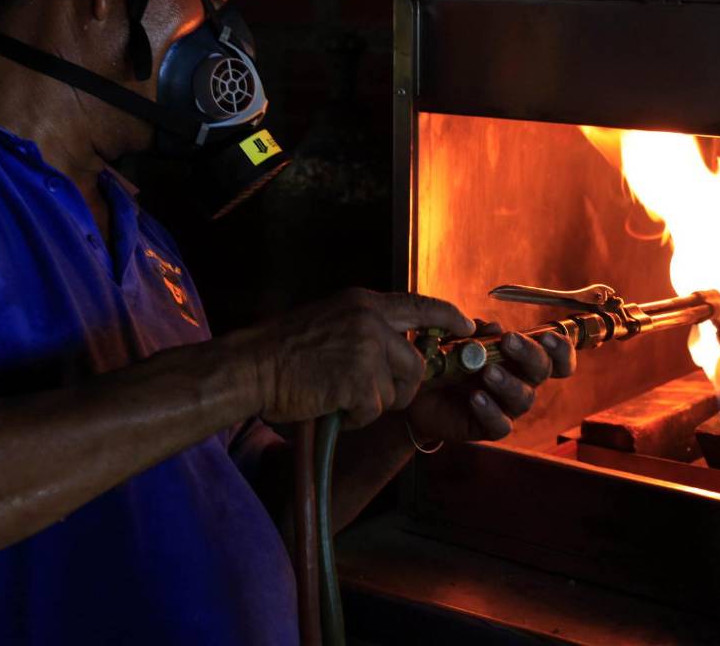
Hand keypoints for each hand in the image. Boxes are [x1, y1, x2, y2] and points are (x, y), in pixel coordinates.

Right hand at [238, 289, 473, 427]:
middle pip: (416, 363)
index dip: (449, 317)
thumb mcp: (332, 321)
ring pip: (396, 390)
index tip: (468, 326)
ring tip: (339, 396)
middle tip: (375, 395)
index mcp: (364, 303)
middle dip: (403, 387)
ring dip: (372, 403)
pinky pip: (374, 409)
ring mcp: (366, 349)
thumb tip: (404, 347)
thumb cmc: (284, 351)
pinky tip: (330, 406)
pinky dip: (354, 416)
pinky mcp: (359, 380)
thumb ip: (368, 328)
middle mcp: (370, 320)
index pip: (421, 305)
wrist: (251, 368)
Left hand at [406, 322, 575, 442]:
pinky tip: (475, 398)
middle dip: (530, 354)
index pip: (554, 355)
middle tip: (509, 342)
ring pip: (525, 398)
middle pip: (542, 371)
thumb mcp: (458, 339)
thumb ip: (477, 333)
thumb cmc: (446, 361)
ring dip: (508, 383)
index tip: (547, 336)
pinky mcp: (489, 427)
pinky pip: (501, 425)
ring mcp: (507, 406)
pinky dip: (490, 411)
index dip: (560, 348)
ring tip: (487, 373)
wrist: (419, 393)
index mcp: (519, 357)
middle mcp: (520, 380)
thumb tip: (495, 327)